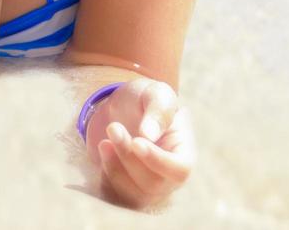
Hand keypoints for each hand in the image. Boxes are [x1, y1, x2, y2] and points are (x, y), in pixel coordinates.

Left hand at [93, 79, 195, 208]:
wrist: (119, 110)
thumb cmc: (144, 99)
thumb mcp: (155, 93)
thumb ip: (158, 111)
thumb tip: (148, 135)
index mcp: (184, 153)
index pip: (180, 169)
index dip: (158, 161)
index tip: (136, 141)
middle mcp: (168, 178)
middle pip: (153, 183)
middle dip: (129, 157)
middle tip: (113, 127)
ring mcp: (146, 190)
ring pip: (132, 194)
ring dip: (114, 165)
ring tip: (105, 138)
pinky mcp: (123, 194)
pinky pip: (113, 196)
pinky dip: (105, 174)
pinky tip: (104, 149)